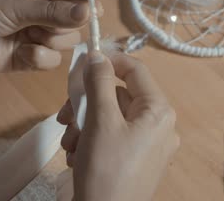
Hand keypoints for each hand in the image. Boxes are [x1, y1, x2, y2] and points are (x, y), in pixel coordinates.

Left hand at [0, 0, 93, 73]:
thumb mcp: (18, 6)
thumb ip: (55, 12)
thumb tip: (89, 13)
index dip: (87, 4)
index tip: (96, 14)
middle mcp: (44, 13)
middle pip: (75, 25)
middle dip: (61, 29)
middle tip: (42, 28)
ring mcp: (38, 37)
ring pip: (65, 45)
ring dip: (48, 44)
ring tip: (26, 39)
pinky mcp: (30, 59)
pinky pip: (51, 62)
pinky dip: (38, 59)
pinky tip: (20, 54)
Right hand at [57, 52, 179, 200]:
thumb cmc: (107, 169)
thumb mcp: (101, 121)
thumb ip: (99, 83)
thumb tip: (98, 55)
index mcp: (158, 112)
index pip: (136, 71)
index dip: (109, 61)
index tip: (83, 62)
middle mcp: (158, 126)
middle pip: (117, 97)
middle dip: (87, 105)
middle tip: (65, 116)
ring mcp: (147, 145)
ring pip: (109, 118)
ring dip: (84, 126)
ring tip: (71, 145)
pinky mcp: (134, 160)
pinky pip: (111, 137)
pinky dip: (90, 142)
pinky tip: (78, 157)